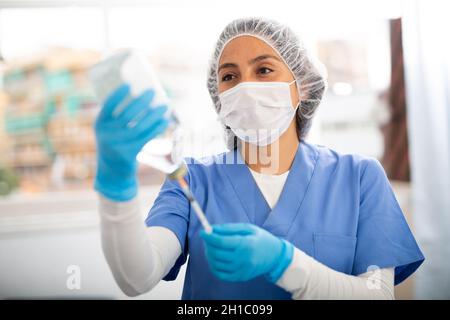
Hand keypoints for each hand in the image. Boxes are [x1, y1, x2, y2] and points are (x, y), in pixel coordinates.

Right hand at [94, 84, 168, 200]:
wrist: (112, 171)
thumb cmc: (114, 143)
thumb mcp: (109, 130)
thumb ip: (118, 116)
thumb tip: (140, 96)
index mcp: (100, 124)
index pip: (108, 106)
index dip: (118, 95)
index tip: (129, 85)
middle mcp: (107, 134)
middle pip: (127, 115)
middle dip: (141, 102)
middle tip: (152, 92)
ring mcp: (118, 144)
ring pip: (139, 126)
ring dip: (154, 115)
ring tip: (165, 106)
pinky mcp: (130, 153)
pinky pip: (146, 138)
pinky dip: (157, 128)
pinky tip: (165, 121)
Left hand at [200, 223, 293, 282]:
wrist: (275, 257)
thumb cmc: (260, 239)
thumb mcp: (248, 228)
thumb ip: (229, 228)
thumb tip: (211, 229)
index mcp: (245, 244)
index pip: (221, 242)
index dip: (209, 237)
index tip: (203, 232)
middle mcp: (243, 259)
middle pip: (216, 253)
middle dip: (208, 245)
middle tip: (208, 239)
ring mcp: (241, 270)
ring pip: (216, 264)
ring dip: (210, 254)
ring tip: (212, 247)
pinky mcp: (240, 277)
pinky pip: (220, 274)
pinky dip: (214, 266)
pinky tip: (216, 259)